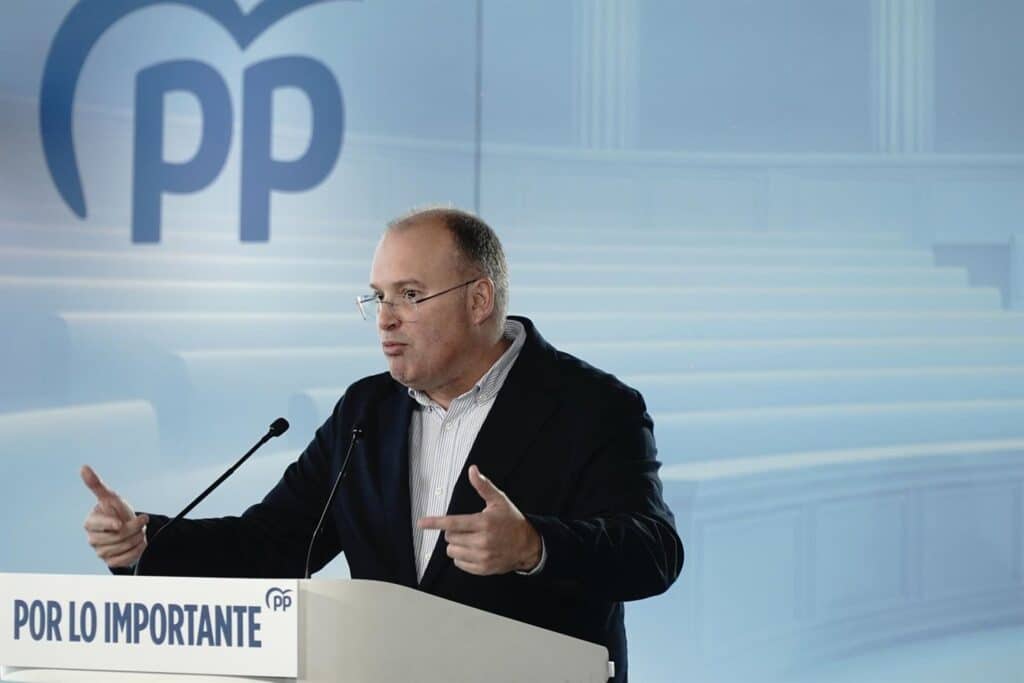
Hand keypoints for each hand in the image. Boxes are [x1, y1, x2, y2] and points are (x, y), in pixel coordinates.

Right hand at [81, 465, 148, 568]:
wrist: (130, 529)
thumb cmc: (118, 511)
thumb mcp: (110, 497)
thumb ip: (96, 485)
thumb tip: (83, 467)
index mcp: (90, 523)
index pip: (98, 526)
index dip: (110, 524)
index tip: (119, 522)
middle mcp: (92, 539)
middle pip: (115, 537)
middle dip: (132, 528)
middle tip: (138, 522)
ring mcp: (100, 552)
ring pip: (123, 547)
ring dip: (137, 538)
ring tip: (138, 531)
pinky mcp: (111, 562)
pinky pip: (126, 559)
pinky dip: (137, 550)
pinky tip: (138, 543)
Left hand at [417, 465, 541, 575]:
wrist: (528, 545)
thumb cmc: (512, 521)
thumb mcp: (499, 500)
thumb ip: (483, 486)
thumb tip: (472, 470)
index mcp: (484, 523)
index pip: (453, 523)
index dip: (435, 522)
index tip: (422, 523)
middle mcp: (482, 541)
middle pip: (450, 537)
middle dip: (453, 532)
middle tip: (467, 528)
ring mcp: (482, 556)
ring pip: (452, 551)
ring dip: (456, 545)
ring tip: (470, 539)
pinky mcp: (483, 568)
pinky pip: (459, 563)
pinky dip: (462, 557)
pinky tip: (473, 550)